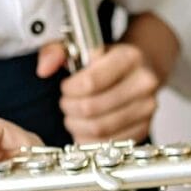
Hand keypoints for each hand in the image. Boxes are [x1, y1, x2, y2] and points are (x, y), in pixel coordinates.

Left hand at [38, 41, 160, 142]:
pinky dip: (90, 140)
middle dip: (70, 108)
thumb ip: (56, 52)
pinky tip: (86, 128)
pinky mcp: (144, 128)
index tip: (66, 87)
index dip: (69, 89)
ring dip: (77, 125)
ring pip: (100, 129)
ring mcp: (147, 108)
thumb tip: (44, 69)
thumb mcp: (81, 46)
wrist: (139, 71)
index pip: (91, 82)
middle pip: (92, 108)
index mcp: (129, 58)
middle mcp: (144, 83)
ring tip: (74, 116)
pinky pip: (109, 143)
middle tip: (67, 103)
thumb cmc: (107, 61)